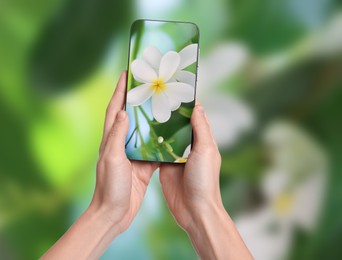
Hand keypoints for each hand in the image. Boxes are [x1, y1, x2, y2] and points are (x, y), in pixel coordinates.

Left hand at [91, 71, 158, 232]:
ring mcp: (132, 155)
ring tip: (164, 103)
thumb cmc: (109, 187)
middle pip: (130, 115)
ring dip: (151, 118)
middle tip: (150, 84)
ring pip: (143, 131)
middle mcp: (120, 144)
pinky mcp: (142, 167)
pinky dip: (160, 140)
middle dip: (138, 99)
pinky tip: (172, 134)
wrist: (113, 214)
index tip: (127, 72)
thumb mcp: (112, 159)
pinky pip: (152, 149)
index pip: (114, 109)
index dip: (119, 90)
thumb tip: (121, 111)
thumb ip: (117, 136)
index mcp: (111, 139)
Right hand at [159, 104, 251, 258]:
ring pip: (165, 137)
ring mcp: (175, 157)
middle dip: (169, 113)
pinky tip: (140, 133)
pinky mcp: (164, 167)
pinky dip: (150, 143)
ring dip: (158, 127)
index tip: (175, 89)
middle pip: (178, 125)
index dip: (186, 105)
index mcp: (202, 141)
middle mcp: (189, 147)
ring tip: (145, 111)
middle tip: (155, 97)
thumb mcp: (206, 151)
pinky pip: (156, 151)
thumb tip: (197, 106)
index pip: (195, 117)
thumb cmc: (204, 180)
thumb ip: (201, 129)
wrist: (194, 210)